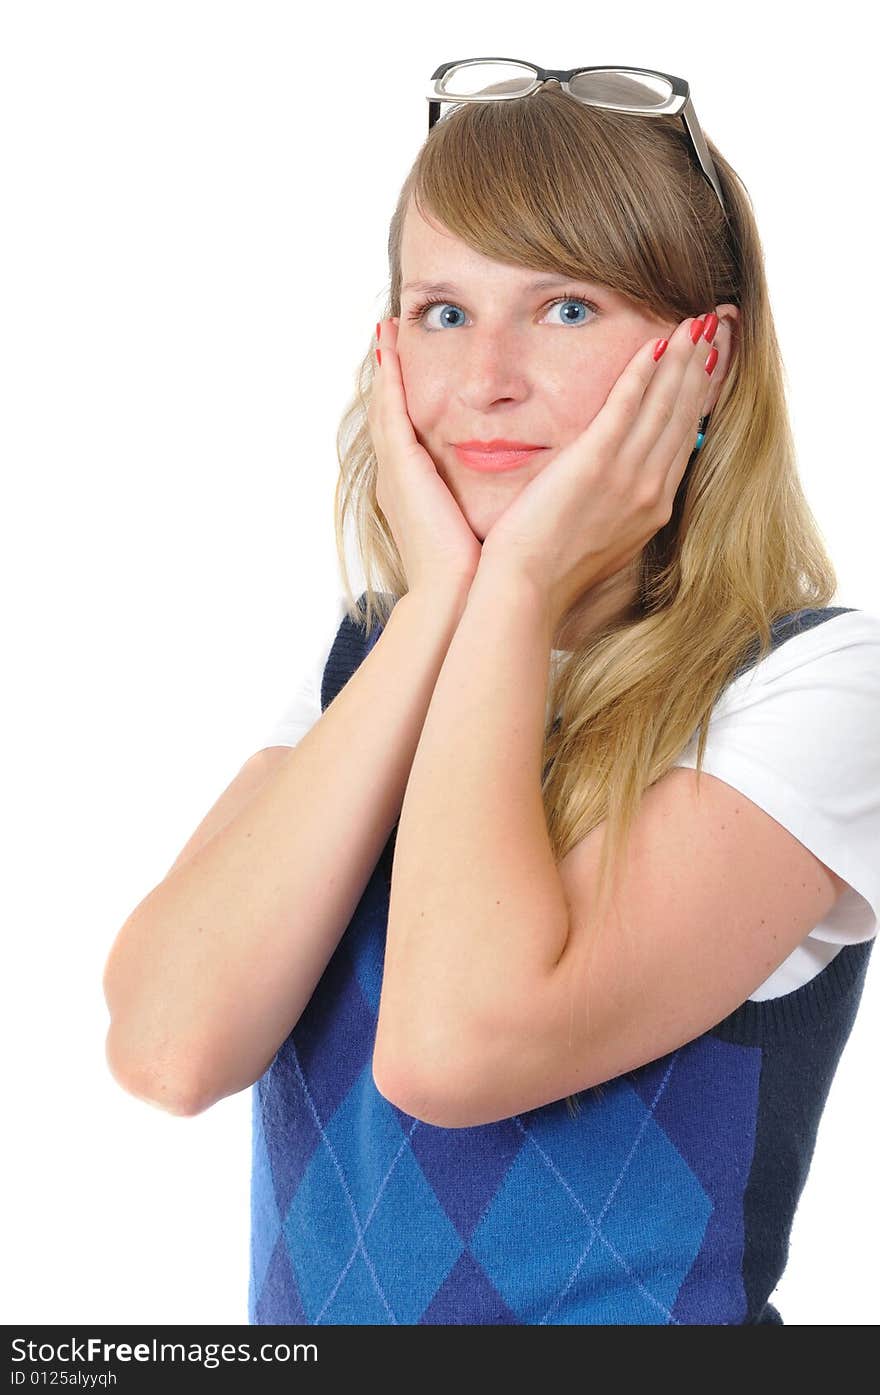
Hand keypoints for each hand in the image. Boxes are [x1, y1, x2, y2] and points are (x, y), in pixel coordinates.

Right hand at [367, 318, 482, 597]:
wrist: (459, 597)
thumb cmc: (479, 573)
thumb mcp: (486, 526)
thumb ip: (494, 502)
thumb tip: (524, 494)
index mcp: (419, 492)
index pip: (413, 432)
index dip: (412, 397)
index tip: (419, 365)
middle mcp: (400, 477)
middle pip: (391, 411)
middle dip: (392, 372)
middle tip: (393, 329)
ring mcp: (396, 470)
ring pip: (385, 403)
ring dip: (385, 363)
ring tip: (390, 324)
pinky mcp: (402, 467)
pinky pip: (390, 409)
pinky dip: (388, 375)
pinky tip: (391, 343)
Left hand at [478, 314, 722, 628]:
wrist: (529, 589)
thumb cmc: (551, 570)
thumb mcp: (601, 538)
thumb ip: (617, 507)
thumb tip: (621, 489)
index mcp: (653, 507)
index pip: (683, 440)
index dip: (698, 398)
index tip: (709, 365)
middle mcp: (651, 490)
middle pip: (683, 415)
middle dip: (700, 367)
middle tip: (715, 328)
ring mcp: (627, 477)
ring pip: (663, 405)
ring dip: (680, 359)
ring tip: (694, 324)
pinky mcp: (595, 464)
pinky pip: (625, 407)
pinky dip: (642, 373)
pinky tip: (653, 344)